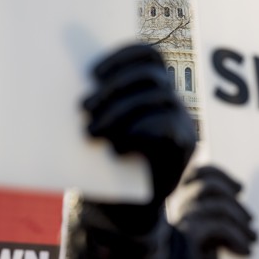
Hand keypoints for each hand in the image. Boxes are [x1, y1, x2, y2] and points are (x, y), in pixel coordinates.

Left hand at [83, 44, 196, 230]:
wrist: (128, 204)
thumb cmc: (105, 159)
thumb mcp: (97, 125)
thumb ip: (94, 103)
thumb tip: (73, 82)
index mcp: (150, 85)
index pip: (148, 54)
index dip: (122, 56)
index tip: (92, 73)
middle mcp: (169, 96)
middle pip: (150, 74)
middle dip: (115, 86)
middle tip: (84, 106)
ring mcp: (182, 118)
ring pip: (158, 96)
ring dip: (120, 111)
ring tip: (92, 131)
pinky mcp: (186, 143)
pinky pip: (168, 126)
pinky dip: (139, 133)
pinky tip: (116, 149)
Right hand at [176, 166, 256, 258]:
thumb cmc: (199, 257)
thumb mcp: (213, 237)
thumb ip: (218, 214)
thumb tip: (237, 188)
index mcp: (178, 212)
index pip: (192, 175)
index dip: (217, 174)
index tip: (240, 189)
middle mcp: (173, 215)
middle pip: (202, 181)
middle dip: (233, 195)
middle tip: (251, 220)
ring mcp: (176, 226)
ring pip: (211, 200)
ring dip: (239, 217)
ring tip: (254, 239)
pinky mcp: (184, 238)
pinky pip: (216, 223)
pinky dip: (237, 235)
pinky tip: (246, 252)